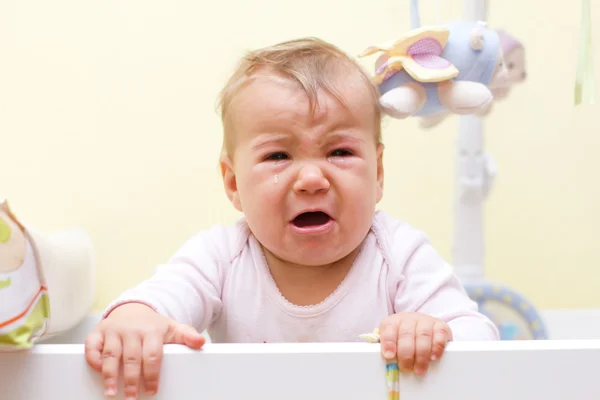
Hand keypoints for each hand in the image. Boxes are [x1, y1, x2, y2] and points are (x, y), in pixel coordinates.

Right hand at [84, 302, 204, 398]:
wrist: (133, 309)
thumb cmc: (153, 325)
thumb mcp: (172, 328)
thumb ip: (187, 336)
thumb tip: (201, 342)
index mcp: (151, 331)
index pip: (152, 355)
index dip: (152, 374)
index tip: (152, 390)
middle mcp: (131, 330)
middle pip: (132, 358)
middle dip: (132, 380)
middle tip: (132, 397)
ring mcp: (114, 330)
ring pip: (111, 354)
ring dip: (110, 375)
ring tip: (111, 392)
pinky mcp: (98, 332)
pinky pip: (92, 346)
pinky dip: (93, 358)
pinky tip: (98, 371)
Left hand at [378, 312, 451, 374]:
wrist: (426, 329)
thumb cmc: (406, 341)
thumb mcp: (394, 344)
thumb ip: (390, 351)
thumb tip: (388, 363)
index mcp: (394, 321)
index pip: (389, 328)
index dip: (388, 342)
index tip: (389, 356)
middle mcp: (409, 318)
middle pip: (406, 334)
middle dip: (406, 354)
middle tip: (406, 368)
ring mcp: (426, 320)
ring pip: (423, 335)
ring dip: (421, 355)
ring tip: (419, 369)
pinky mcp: (441, 325)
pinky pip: (440, 334)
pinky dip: (437, 347)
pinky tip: (434, 358)